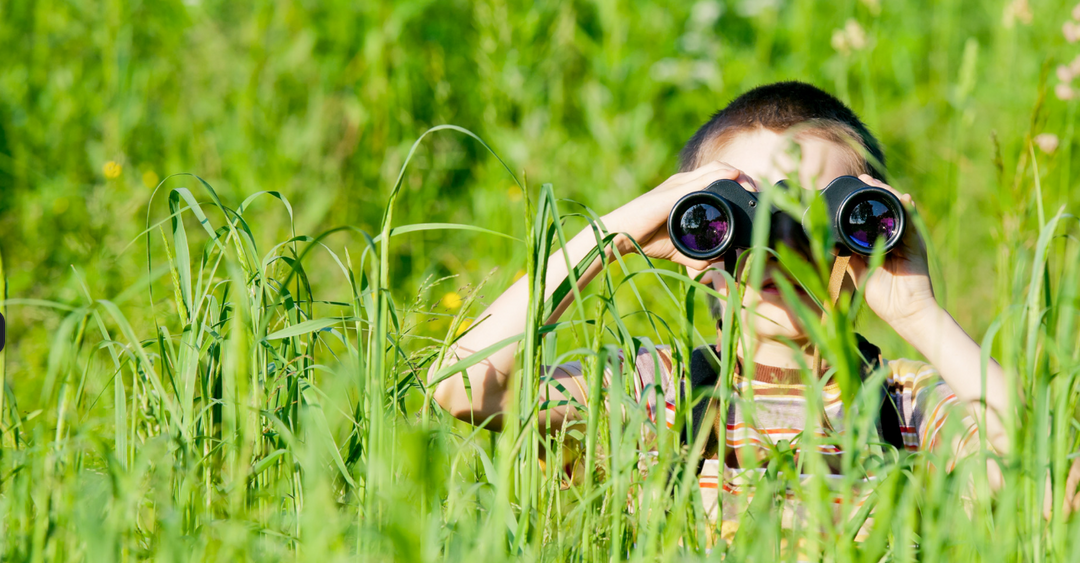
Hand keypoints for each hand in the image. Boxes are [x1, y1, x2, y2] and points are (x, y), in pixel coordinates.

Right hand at [602, 161, 756, 273]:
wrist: (619, 235)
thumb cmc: (644, 238)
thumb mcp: (677, 247)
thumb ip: (695, 255)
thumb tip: (713, 266)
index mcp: (683, 191)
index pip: (715, 177)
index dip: (737, 182)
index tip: (752, 195)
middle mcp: (682, 183)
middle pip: (719, 169)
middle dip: (743, 177)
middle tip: (757, 191)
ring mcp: (677, 185)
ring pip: (714, 170)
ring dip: (737, 175)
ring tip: (751, 186)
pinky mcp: (672, 192)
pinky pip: (702, 179)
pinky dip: (721, 176)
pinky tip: (734, 177)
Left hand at [846, 174, 937, 328]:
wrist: (904, 312)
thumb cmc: (883, 295)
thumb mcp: (859, 270)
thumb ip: (849, 254)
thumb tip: (831, 241)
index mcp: (881, 242)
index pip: (873, 216)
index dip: (864, 201)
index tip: (853, 187)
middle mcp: (895, 237)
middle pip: (887, 208)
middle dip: (876, 191)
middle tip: (864, 178)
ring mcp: (907, 239)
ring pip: (899, 210)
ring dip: (889, 194)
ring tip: (877, 183)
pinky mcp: (917, 245)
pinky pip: (912, 223)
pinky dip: (908, 209)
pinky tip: (902, 198)